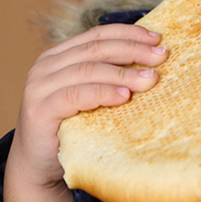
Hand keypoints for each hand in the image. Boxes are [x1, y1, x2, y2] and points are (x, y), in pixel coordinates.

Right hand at [7, 24, 166, 190]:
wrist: (41, 167)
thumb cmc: (72, 129)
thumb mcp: (90, 96)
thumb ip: (107, 76)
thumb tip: (152, 60)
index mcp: (59, 56)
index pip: (97, 35)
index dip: (128, 33)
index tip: (157, 39)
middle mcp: (46, 66)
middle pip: (96, 49)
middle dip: (132, 50)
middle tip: (161, 57)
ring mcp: (40, 87)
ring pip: (87, 70)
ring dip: (122, 73)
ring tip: (150, 79)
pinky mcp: (39, 110)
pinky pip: (75, 95)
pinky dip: (102, 92)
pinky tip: (124, 96)